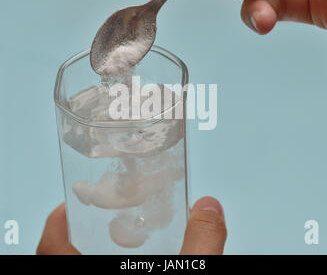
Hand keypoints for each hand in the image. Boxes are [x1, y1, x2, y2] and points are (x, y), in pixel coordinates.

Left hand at [36, 197, 226, 254]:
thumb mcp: (184, 273)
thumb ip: (200, 242)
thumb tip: (210, 205)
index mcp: (86, 268)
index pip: (51, 243)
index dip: (58, 219)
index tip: (72, 200)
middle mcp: (82, 273)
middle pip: (60, 251)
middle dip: (77, 229)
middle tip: (99, 214)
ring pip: (77, 261)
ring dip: (91, 246)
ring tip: (116, 233)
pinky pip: (93, 268)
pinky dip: (107, 257)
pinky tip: (132, 254)